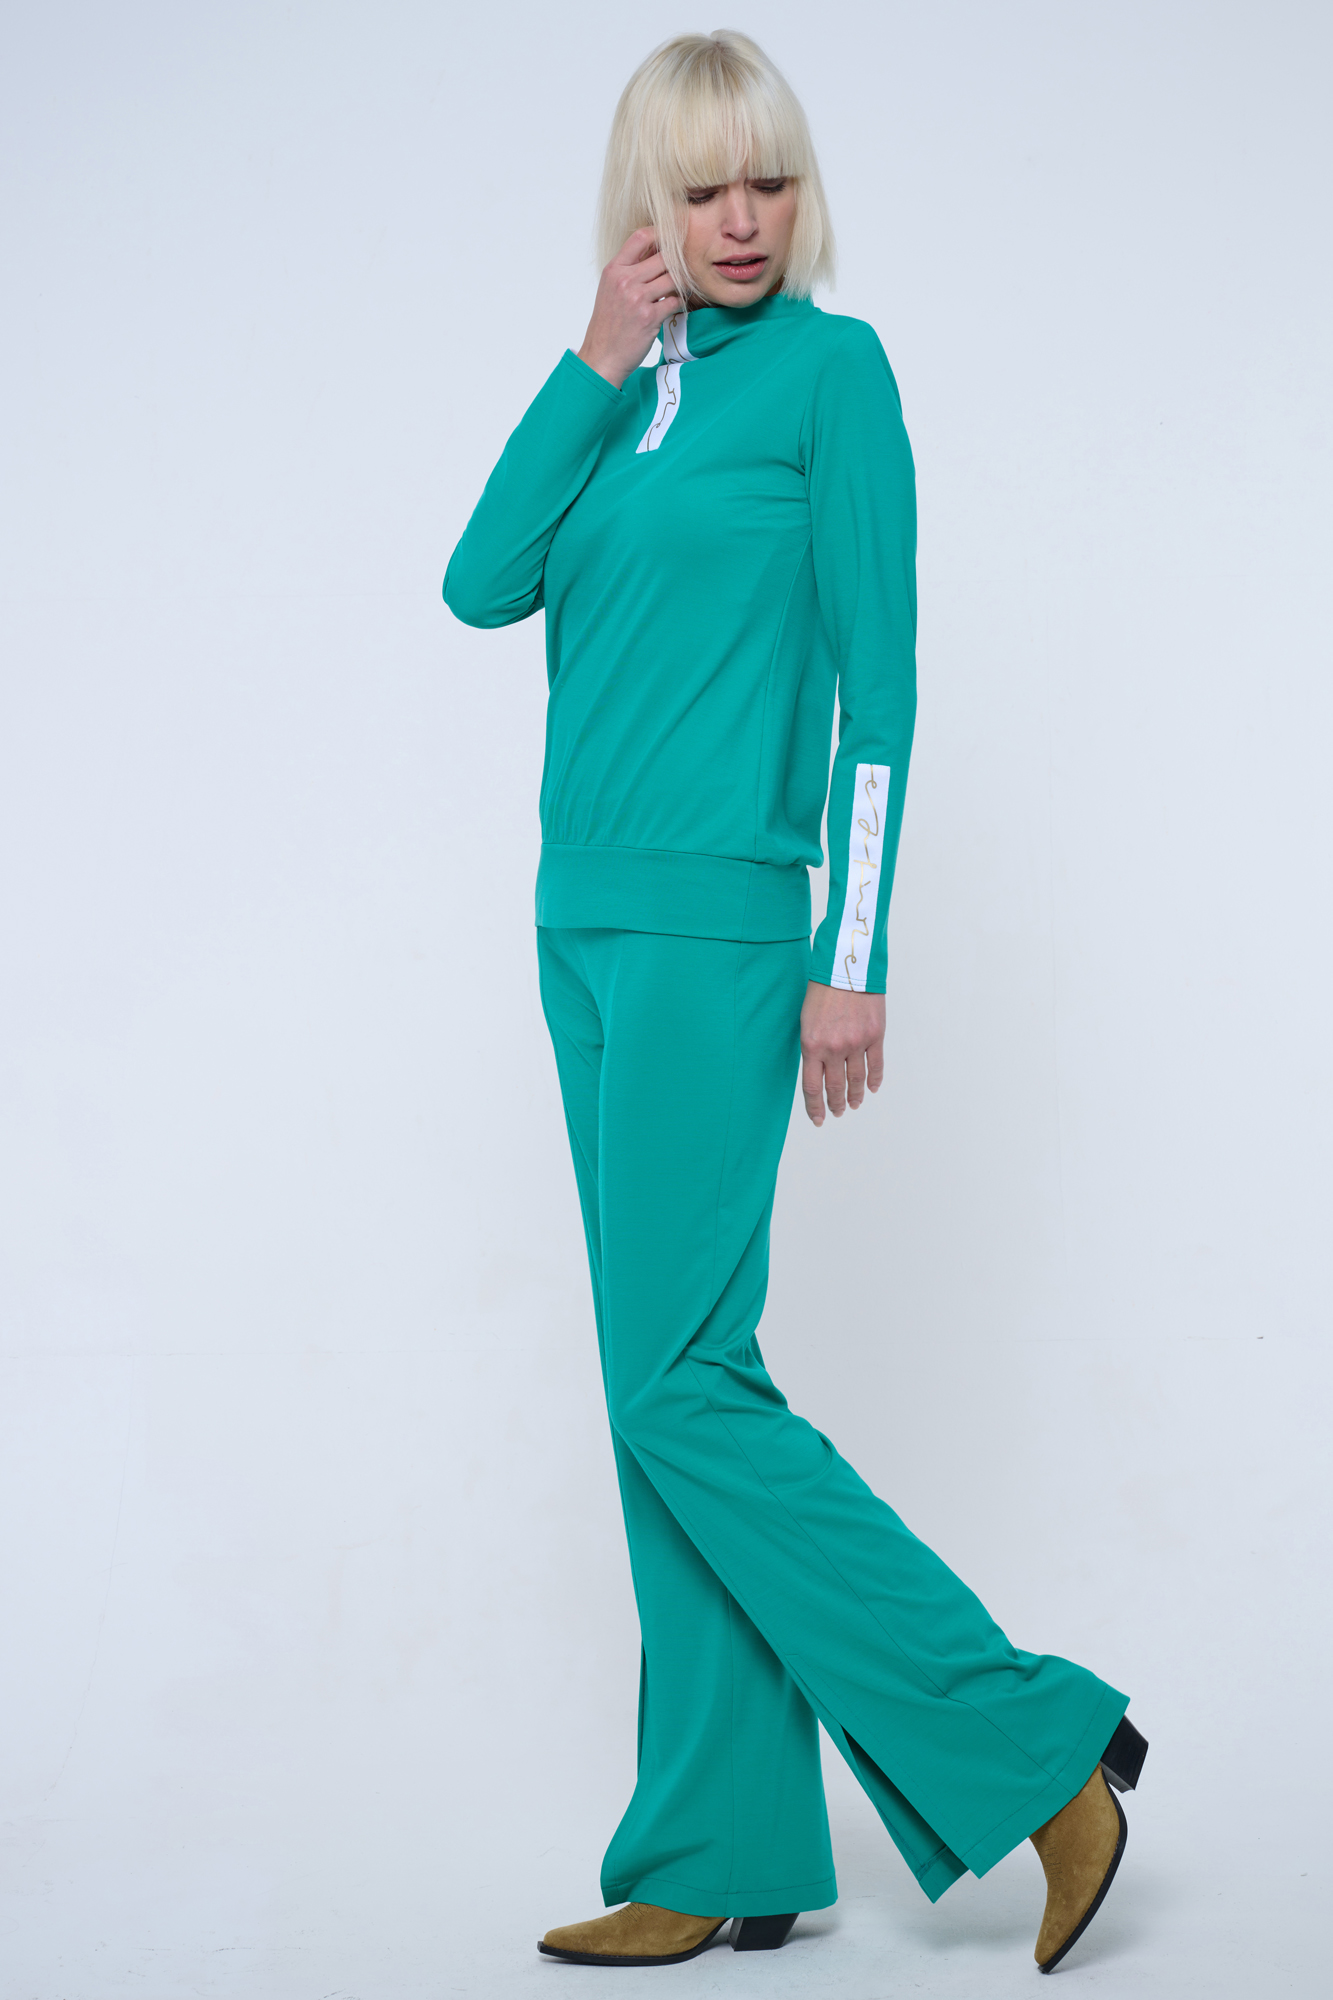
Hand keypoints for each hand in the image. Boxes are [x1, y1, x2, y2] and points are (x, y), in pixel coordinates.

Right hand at [577, 229, 683, 389]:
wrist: (602, 357)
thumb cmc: (608, 325)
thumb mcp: (610, 290)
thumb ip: (629, 270)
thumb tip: (654, 253)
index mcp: (614, 270)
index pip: (641, 236)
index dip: (662, 233)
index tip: (674, 238)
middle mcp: (625, 280)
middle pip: (664, 256)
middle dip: (678, 262)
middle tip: (687, 267)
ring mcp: (637, 298)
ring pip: (674, 277)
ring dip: (682, 283)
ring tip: (682, 288)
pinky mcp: (650, 317)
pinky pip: (675, 300)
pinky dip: (680, 303)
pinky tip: (678, 306)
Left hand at [800, 981, 885, 1125]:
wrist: (846, 967)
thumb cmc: (821, 990)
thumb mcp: (806, 1021)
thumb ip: (812, 1047)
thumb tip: (818, 1070)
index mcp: (812, 1045)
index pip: (812, 1087)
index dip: (815, 1107)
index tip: (818, 1119)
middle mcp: (834, 1049)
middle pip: (835, 1088)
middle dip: (835, 1104)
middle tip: (837, 1112)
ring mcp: (856, 1044)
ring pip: (856, 1081)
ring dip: (855, 1096)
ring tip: (854, 1104)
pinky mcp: (875, 1036)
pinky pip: (876, 1066)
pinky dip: (874, 1080)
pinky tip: (872, 1088)